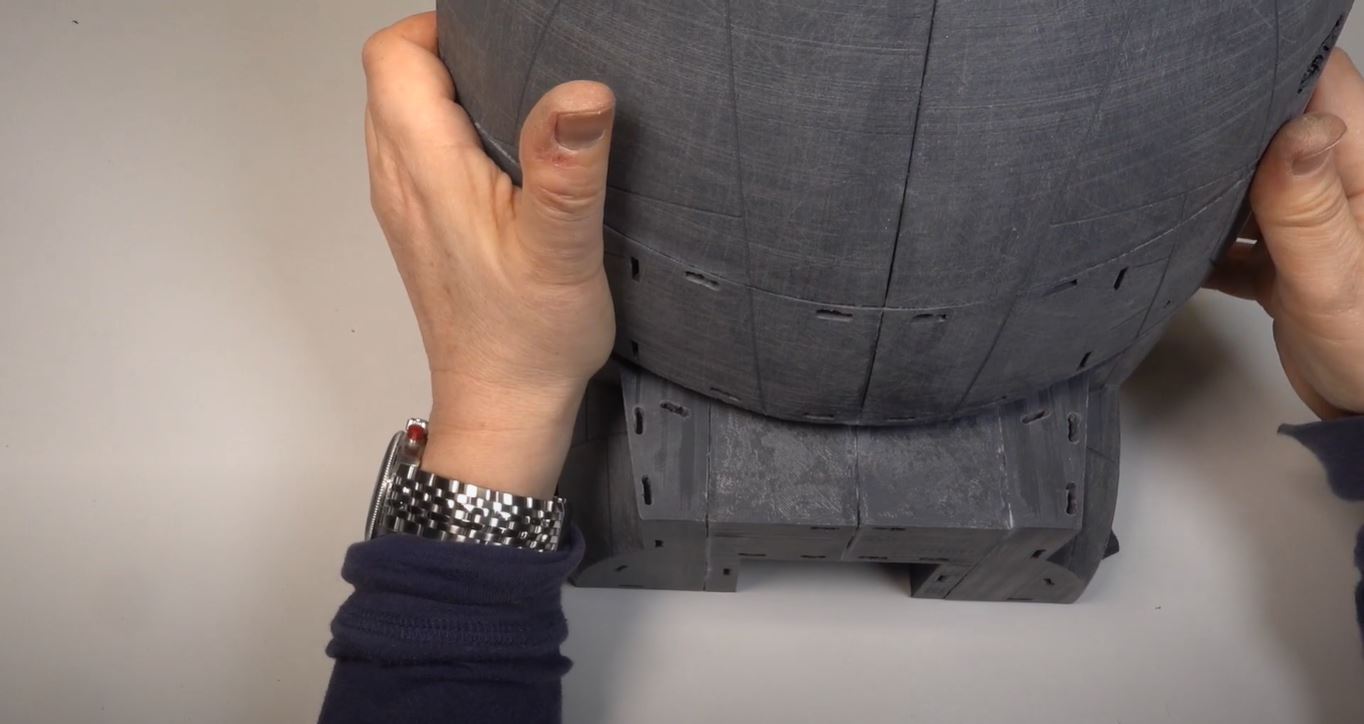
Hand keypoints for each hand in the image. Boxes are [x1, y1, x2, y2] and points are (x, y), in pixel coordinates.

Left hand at [362, 13, 615, 496]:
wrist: (504, 408)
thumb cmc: (527, 340)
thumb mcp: (562, 249)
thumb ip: (566, 166)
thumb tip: (581, 94)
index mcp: (425, 172)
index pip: (393, 58)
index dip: (441, 31)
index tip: (503, 43)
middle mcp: (400, 183)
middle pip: (393, 79)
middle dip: (449, 55)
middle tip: (519, 68)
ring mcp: (406, 207)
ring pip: (402, 115)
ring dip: (449, 95)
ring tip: (517, 108)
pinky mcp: (423, 229)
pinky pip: (417, 153)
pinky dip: (452, 134)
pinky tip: (506, 161)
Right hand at [1207, 51, 1363, 418]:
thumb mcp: (1337, 281)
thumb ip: (1309, 208)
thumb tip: (1299, 129)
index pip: (1323, 88)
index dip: (1272, 78)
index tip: (1211, 88)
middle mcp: (1341, 188)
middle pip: (1275, 131)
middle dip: (1225, 137)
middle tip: (1171, 149)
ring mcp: (1313, 225)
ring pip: (1249, 183)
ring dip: (1209, 195)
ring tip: (1166, 203)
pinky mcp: (1288, 263)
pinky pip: (1237, 239)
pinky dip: (1206, 248)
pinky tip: (1178, 256)